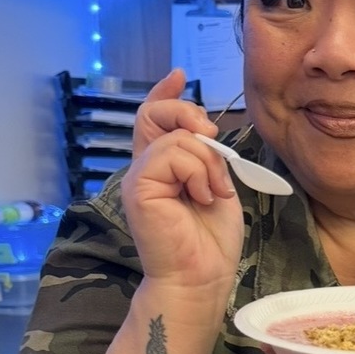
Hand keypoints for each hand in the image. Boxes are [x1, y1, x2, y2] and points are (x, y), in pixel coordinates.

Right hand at [121, 69, 244, 317]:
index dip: (165, 94)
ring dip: (207, 160)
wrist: (200, 277)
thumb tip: (205, 130)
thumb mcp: (216, 184)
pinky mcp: (139, 189)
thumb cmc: (210, 239)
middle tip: (212, 136)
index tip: (178, 76)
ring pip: (175, 137)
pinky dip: (198, 172)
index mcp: (163, 166)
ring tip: (213, 191)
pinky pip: (172, 155)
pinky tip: (202, 197)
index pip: (154, 118)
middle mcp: (145, 168)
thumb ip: (206, 156)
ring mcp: (139, 178)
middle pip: (154, 113)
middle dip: (188, 113)